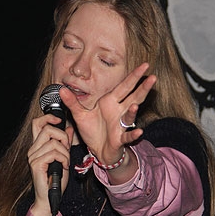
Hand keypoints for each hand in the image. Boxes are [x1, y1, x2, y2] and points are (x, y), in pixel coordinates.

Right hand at [27, 113, 73, 215]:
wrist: (50, 197)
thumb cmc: (56, 180)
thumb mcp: (64, 157)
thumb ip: (64, 143)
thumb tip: (68, 128)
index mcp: (38, 146)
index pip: (37, 123)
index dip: (48, 118)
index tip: (59, 120)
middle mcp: (33, 149)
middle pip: (47, 129)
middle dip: (62, 137)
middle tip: (67, 149)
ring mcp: (33, 157)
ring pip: (54, 143)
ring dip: (65, 153)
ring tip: (66, 162)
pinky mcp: (36, 164)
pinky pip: (54, 153)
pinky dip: (63, 159)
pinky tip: (64, 167)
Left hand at [60, 63, 156, 182]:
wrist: (98, 150)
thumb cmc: (93, 131)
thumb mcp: (80, 115)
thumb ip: (72, 102)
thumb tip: (61, 89)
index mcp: (110, 102)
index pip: (124, 86)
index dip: (134, 76)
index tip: (144, 65)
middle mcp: (119, 111)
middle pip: (134, 97)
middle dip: (143, 88)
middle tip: (153, 77)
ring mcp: (121, 124)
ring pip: (130, 115)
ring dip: (134, 111)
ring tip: (136, 105)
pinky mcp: (120, 138)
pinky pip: (127, 135)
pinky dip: (133, 134)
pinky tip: (139, 132)